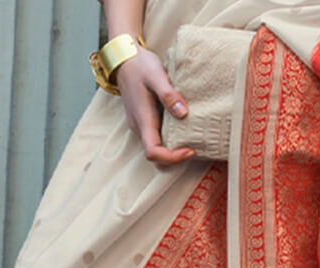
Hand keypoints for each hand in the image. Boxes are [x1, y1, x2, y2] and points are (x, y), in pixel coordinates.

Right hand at [114, 46, 194, 166]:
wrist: (124, 58)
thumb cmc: (139, 65)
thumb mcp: (156, 74)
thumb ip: (168, 94)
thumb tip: (183, 113)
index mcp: (142, 119)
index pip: (154, 152)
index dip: (173, 158)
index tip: (190, 149)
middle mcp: (139, 127)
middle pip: (156, 156)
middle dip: (175, 158)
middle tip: (194, 147)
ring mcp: (140, 125)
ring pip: (157, 149)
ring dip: (173, 151)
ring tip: (191, 140)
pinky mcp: (144, 121)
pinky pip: (156, 139)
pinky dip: (170, 141)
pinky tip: (182, 130)